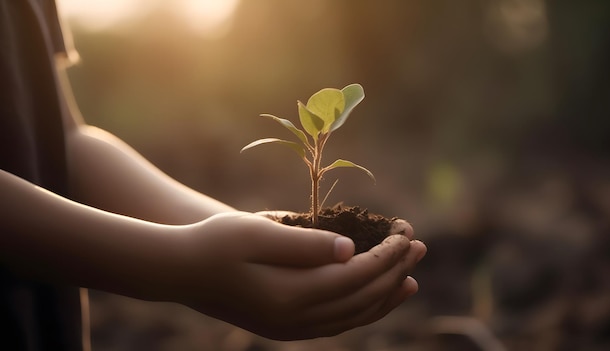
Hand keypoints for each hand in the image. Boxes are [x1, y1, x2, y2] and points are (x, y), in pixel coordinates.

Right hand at [175, 212, 425, 339]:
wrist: (180, 271)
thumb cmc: (215, 242)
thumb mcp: (257, 232)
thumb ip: (305, 243)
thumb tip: (350, 250)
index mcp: (289, 295)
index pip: (355, 276)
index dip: (386, 255)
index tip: (406, 232)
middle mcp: (293, 320)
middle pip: (360, 299)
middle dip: (393, 272)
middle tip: (419, 246)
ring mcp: (289, 328)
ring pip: (351, 318)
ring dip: (383, 297)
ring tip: (409, 279)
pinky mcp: (284, 327)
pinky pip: (335, 323)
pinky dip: (360, 310)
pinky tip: (371, 297)